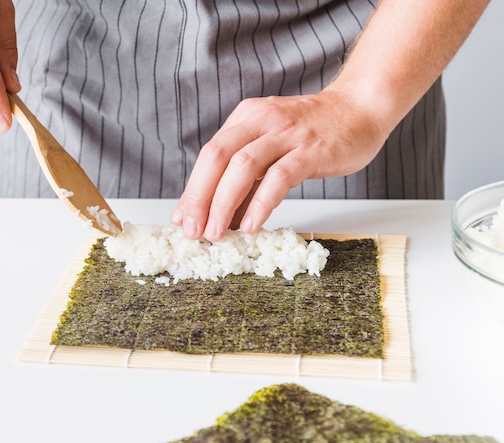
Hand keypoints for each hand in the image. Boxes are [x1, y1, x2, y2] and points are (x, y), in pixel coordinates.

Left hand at [171, 89, 387, 241]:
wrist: (361, 108)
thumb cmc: (314, 133)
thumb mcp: (272, 148)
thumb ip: (249, 179)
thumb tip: (224, 217)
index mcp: (246, 118)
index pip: (209, 156)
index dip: (192, 189)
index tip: (183, 220)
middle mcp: (261, 120)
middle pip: (217, 157)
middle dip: (200, 197)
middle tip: (193, 230)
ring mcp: (286, 133)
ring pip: (243, 167)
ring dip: (224, 203)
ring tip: (216, 233)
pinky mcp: (311, 149)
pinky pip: (279, 177)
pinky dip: (261, 203)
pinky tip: (251, 224)